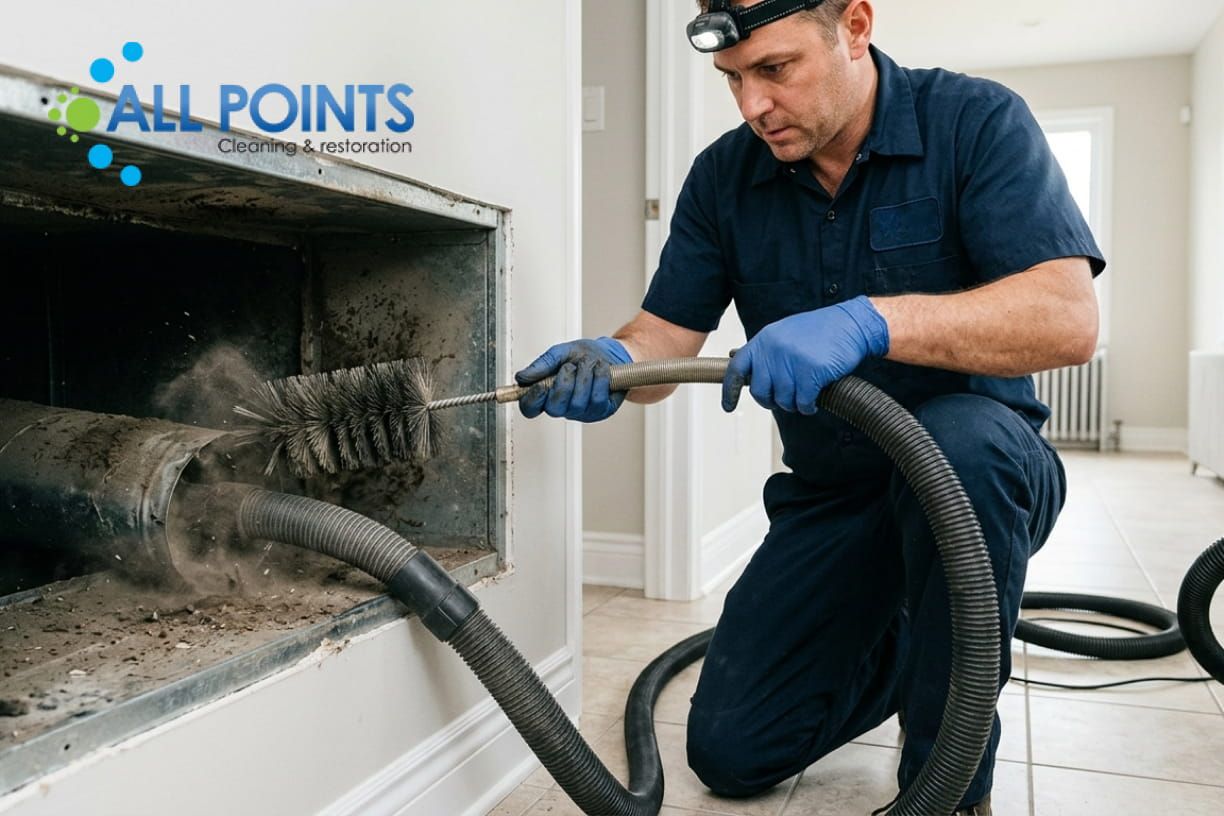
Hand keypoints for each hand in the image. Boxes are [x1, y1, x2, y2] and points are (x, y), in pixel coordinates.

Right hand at [515, 337, 632, 421]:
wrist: (612, 353)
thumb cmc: (585, 355)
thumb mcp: (560, 353)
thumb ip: (542, 365)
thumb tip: (522, 377)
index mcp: (548, 394)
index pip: (530, 408)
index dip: (532, 400)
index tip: (539, 386)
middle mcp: (563, 407)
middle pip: (554, 408)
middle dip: (563, 384)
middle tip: (571, 367)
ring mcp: (583, 412)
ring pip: (577, 403)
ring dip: (584, 377)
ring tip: (588, 364)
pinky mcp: (602, 411)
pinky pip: (597, 399)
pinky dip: (600, 379)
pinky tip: (601, 370)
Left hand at [722, 296, 888, 413]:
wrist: (852, 324)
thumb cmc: (822, 331)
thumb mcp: (786, 334)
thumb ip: (768, 353)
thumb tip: (752, 376)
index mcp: (765, 339)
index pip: (737, 368)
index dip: (729, 390)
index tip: (728, 406)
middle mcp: (774, 349)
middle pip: (760, 391)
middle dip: (772, 401)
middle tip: (785, 400)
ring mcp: (792, 360)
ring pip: (783, 399)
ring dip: (794, 404)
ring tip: (805, 395)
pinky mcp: (811, 372)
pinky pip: (803, 402)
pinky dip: (808, 406)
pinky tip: (814, 400)